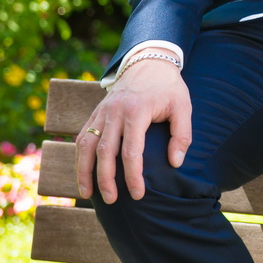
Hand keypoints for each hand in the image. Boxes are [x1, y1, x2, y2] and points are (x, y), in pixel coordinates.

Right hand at [76, 59, 191, 203]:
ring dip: (84, 171)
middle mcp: (115, 112)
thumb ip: (182, 135)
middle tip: (111, 201)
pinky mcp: (96, 112)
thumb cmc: (168, 87)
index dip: (133, 176)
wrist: (148, 61)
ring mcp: (102, 111)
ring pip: (86, 144)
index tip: (138, 194)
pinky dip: (79, 156)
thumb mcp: (183, 106)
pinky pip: (82, 136)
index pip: (131, 151)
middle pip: (104, 151)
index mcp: (137, 111)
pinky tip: (82, 173)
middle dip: (105, 179)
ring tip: (87, 194)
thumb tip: (175, 163)